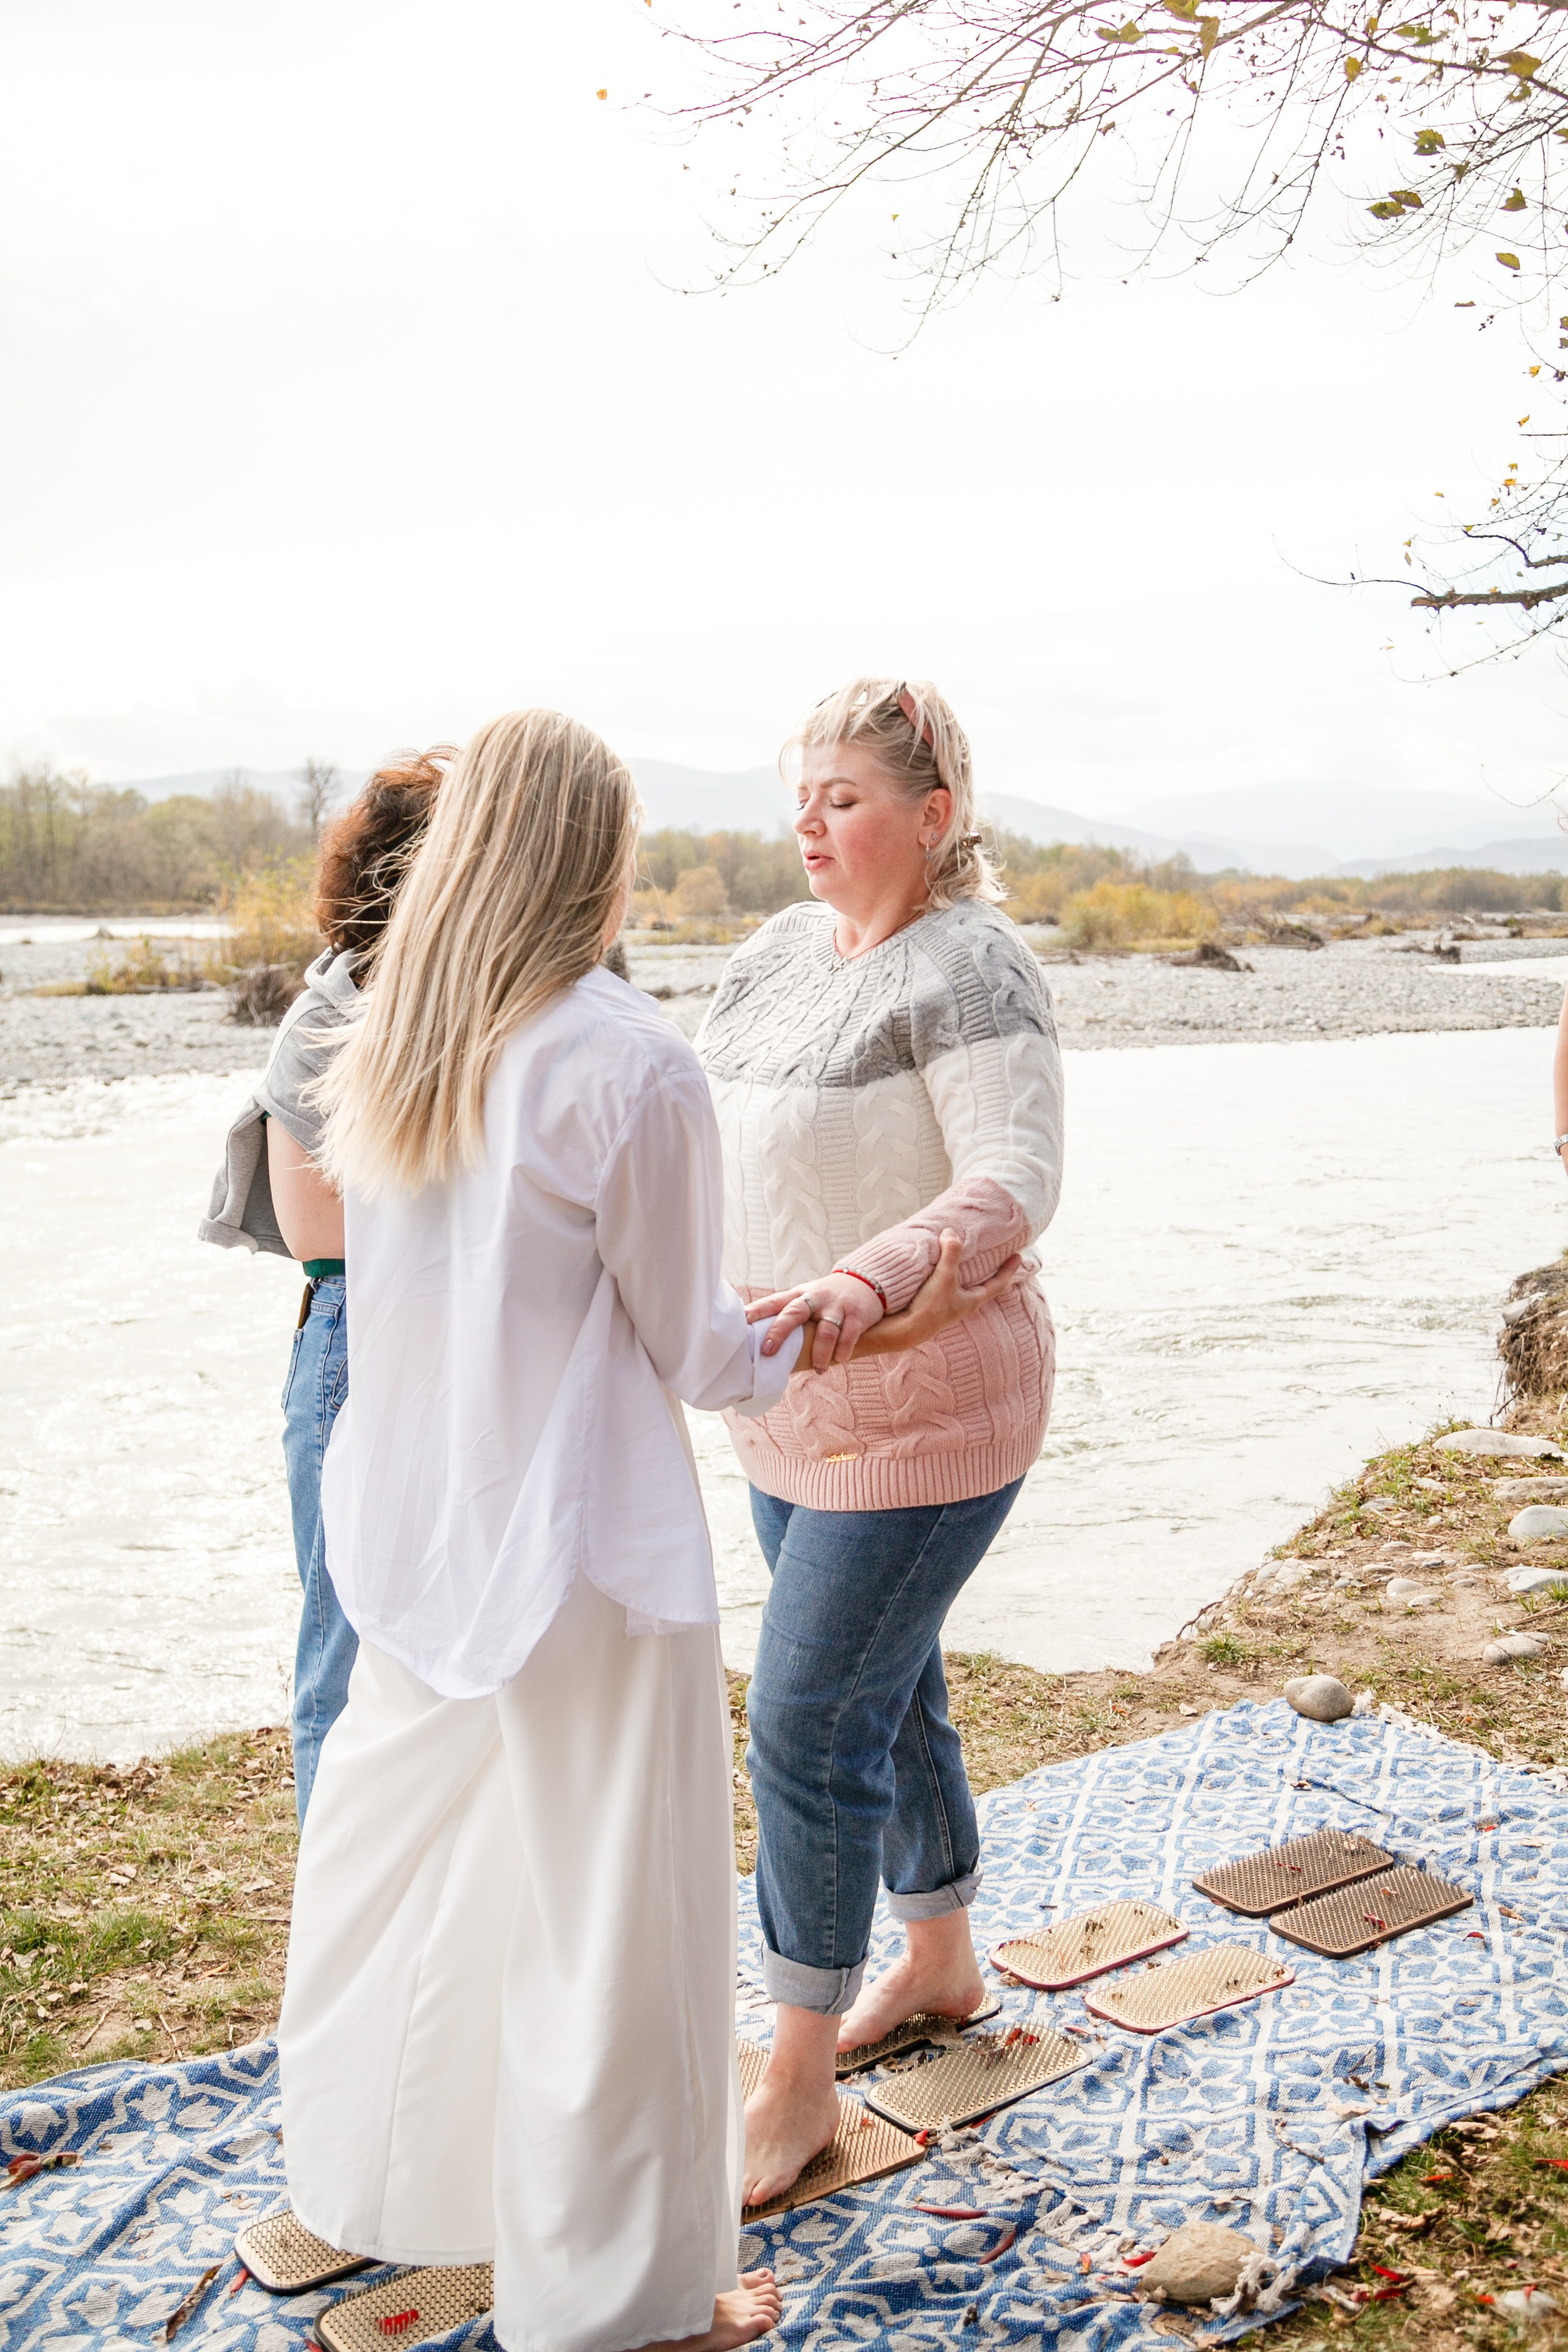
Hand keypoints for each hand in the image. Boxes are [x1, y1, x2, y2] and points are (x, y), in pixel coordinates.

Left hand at [751, 1268, 884, 1370]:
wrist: (866, 1282)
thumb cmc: (827, 1299)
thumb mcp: (807, 1300)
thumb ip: (789, 1317)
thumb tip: (763, 1347)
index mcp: (798, 1294)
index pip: (774, 1301)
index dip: (757, 1311)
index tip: (741, 1321)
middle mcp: (815, 1298)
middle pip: (794, 1312)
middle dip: (780, 1332)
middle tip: (768, 1351)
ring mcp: (837, 1305)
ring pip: (826, 1331)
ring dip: (821, 1354)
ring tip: (819, 1369)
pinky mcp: (857, 1315)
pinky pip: (849, 1336)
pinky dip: (843, 1351)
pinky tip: (839, 1359)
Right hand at [853, 1232, 1027, 1356]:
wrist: (904, 1330)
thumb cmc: (930, 1307)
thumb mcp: (945, 1278)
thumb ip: (951, 1254)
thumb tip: (951, 1232)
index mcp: (972, 1300)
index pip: (998, 1284)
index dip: (1008, 1270)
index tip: (1018, 1256)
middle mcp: (962, 1304)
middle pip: (982, 1285)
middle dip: (988, 1270)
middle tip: (993, 1255)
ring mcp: (947, 1305)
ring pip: (962, 1285)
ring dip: (966, 1272)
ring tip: (966, 1257)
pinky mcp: (931, 1304)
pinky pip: (944, 1285)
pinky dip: (947, 1274)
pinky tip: (938, 1266)